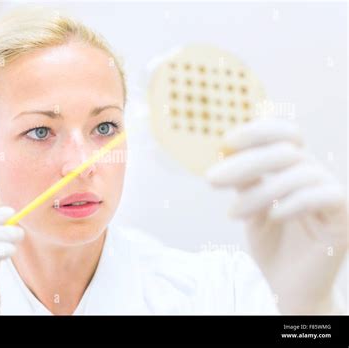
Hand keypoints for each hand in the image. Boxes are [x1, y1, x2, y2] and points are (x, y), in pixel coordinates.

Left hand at [206, 118, 347, 312]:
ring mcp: (333, 195)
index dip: (259, 132)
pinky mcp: (344, 218)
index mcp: (295, 169)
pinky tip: (272, 217)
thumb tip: (226, 151)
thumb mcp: (250, 206)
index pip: (287, 134)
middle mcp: (316, 176)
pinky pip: (323, 197)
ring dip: (260, 193)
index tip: (225, 143)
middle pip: (287, 152)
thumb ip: (245, 180)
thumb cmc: (271, 243)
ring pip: (300, 175)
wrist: (288, 285)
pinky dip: (293, 203)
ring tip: (233, 214)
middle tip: (211, 180)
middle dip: (245, 163)